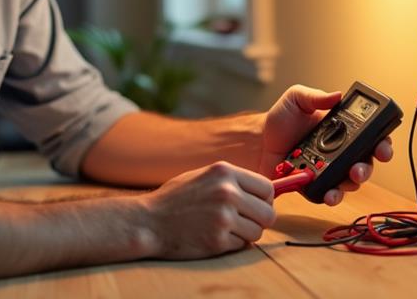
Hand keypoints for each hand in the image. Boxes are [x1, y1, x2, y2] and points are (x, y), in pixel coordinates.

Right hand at [138, 161, 275, 258]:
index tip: (257, 206)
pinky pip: (241, 245)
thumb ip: (232, 181)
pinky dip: (231, 244)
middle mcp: (227, 192)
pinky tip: (213, 236)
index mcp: (224, 172)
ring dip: (245, 234)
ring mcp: (223, 217)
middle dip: (259, 220)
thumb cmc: (176, 199)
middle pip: (268, 212)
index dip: (265, 200)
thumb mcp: (203, 176)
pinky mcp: (217, 240)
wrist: (148, 221)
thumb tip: (266, 191)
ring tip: (225, 229)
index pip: (267, 187)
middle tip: (244, 222)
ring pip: (257, 232)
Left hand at [258, 85, 394, 205]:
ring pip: (350, 182)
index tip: (382, 147)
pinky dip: (332, 196)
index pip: (370, 137)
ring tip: (347, 180)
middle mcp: (340, 152)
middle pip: (366, 163)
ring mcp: (329, 171)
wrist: (257, 142)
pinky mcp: (315, 186)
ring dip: (352, 184)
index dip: (382, 143)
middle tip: (359, 168)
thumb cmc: (279, 120)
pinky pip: (329, 194)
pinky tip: (328, 194)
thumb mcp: (296, 99)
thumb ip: (315, 97)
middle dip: (368, 168)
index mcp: (342, 131)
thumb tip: (337, 94)